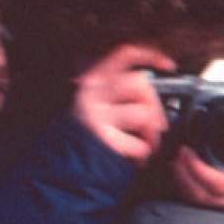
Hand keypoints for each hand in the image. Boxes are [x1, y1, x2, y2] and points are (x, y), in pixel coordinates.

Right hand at [71, 44, 175, 163]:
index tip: (168, 66)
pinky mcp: (103, 139)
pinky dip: (143, 155)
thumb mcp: (89, 105)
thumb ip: (112, 93)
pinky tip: (135, 159)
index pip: (123, 54)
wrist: (56, 169)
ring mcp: (96, 116)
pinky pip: (139, 144)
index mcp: (90, 82)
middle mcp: (91, 94)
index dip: (150, 56)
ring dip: (152, 134)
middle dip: (154, 105)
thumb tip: (149, 93)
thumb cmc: (79, 139)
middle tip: (156, 125)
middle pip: (139, 83)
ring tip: (147, 145)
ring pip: (144, 113)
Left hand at [172, 109, 223, 213]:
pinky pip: (204, 204)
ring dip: (184, 183)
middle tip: (177, 156)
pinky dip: (190, 189)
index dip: (199, 170)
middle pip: (206, 196)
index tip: (187, 151)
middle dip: (185, 176)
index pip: (222, 184)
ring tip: (175, 163)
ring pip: (202, 203)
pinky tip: (183, 175)